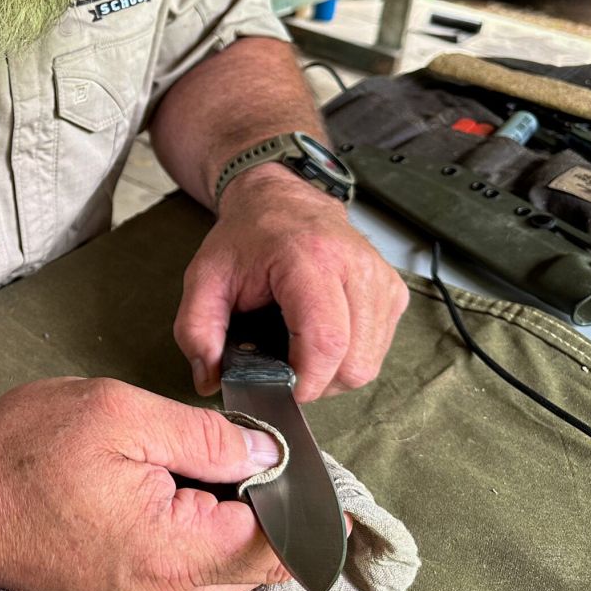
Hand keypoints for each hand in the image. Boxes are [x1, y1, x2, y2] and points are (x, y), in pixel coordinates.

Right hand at [0, 376, 287, 590]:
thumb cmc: (20, 452)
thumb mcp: (120, 415)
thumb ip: (205, 437)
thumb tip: (266, 454)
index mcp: (174, 553)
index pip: (278, 543)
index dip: (305, 502)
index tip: (312, 467)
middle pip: (257, 563)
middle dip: (267, 507)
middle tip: (253, 450)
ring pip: (223, 570)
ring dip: (231, 522)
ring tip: (203, 465)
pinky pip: (188, 575)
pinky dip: (197, 535)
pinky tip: (174, 492)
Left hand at [176, 165, 408, 402]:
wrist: (280, 201)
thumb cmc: (245, 238)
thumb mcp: (203, 279)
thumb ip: (196, 330)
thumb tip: (209, 380)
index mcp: (310, 259)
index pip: (326, 341)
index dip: (307, 380)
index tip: (281, 389)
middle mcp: (356, 267)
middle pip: (355, 362)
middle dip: (319, 382)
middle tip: (287, 371)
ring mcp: (381, 279)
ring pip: (371, 362)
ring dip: (336, 373)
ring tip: (302, 352)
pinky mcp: (393, 291)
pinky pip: (380, 347)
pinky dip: (351, 356)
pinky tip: (322, 337)